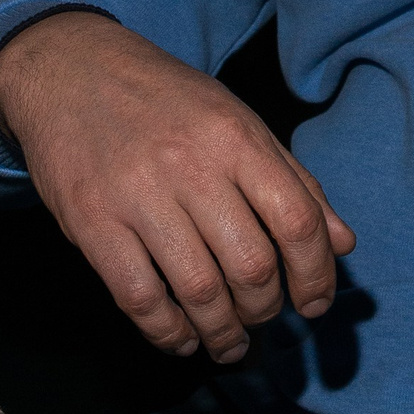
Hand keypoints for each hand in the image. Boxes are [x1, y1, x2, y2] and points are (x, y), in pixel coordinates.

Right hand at [0, 11, 354, 364]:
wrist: (71, 70)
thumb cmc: (165, 100)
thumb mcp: (237, 121)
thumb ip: (293, 181)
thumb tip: (342, 243)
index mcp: (236, 137)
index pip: (297, 221)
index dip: (316, 275)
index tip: (314, 303)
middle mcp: (191, 165)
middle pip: (252, 266)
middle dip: (266, 310)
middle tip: (261, 318)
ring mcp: (137, 195)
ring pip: (199, 291)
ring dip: (222, 333)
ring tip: (228, 342)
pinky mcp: (92, 222)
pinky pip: (139, 298)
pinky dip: (167, 332)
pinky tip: (180, 337)